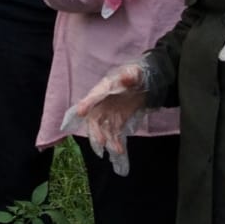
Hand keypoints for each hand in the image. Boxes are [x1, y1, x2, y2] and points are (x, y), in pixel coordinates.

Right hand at [66, 61, 149, 175]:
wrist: (144, 85)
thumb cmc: (135, 76)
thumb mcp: (135, 73)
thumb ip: (130, 75)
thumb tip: (126, 78)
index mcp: (104, 88)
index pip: (93, 96)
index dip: (86, 104)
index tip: (80, 112)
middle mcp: (102, 103)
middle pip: (94, 118)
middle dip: (95, 130)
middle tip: (101, 141)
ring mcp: (109, 114)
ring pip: (103, 129)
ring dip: (107, 140)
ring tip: (116, 149)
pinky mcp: (118, 121)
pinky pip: (114, 133)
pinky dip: (116, 142)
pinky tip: (120, 150)